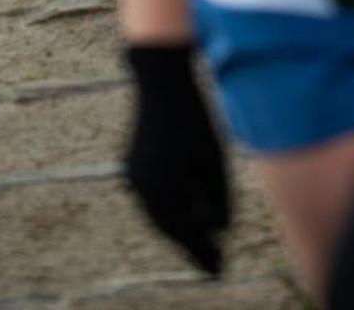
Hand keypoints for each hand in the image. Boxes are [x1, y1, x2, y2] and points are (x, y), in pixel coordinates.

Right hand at [124, 44, 230, 274]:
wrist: (160, 81)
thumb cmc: (193, 117)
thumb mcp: (213, 158)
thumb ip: (218, 197)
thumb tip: (220, 231)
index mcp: (163, 188)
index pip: (186, 234)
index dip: (203, 254)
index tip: (219, 271)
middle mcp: (143, 189)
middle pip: (170, 228)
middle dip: (191, 245)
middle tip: (213, 262)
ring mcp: (134, 177)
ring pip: (158, 215)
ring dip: (179, 229)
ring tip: (201, 242)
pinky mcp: (132, 166)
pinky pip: (152, 199)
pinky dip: (168, 210)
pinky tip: (184, 213)